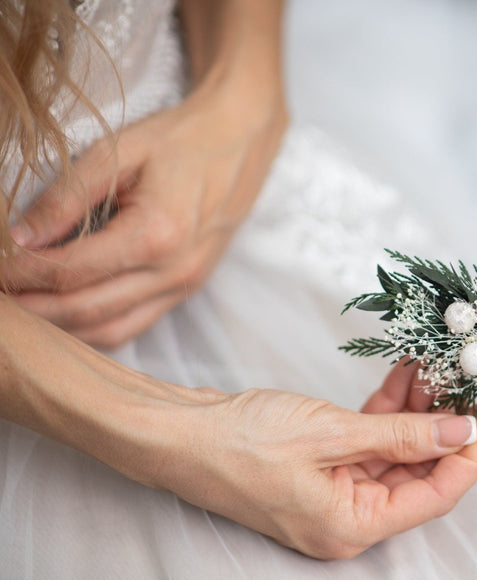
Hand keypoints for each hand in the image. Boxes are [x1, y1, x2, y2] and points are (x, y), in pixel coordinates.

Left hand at [3, 71, 287, 347]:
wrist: (242, 140)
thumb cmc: (182, 140)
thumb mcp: (119, 153)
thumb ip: (67, 197)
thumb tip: (18, 238)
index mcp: (157, 234)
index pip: (71, 270)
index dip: (20, 273)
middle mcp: (175, 272)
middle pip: (85, 309)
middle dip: (31, 306)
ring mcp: (184, 286)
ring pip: (109, 330)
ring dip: (59, 327)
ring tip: (22, 307)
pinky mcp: (186, 290)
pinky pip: (132, 326)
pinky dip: (91, 327)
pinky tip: (63, 310)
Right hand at [147, 364, 476, 559]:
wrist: (175, 434)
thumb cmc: (239, 443)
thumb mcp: (331, 434)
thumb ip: (401, 434)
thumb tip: (461, 433)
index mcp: (354, 527)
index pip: (437, 495)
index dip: (468, 454)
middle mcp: (351, 517)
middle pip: (421, 472)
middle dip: (444, 424)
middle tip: (466, 378)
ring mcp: (337, 491)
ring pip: (398, 451)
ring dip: (418, 410)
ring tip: (436, 366)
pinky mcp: (325, 465)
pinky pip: (371, 440)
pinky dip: (389, 410)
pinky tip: (406, 375)